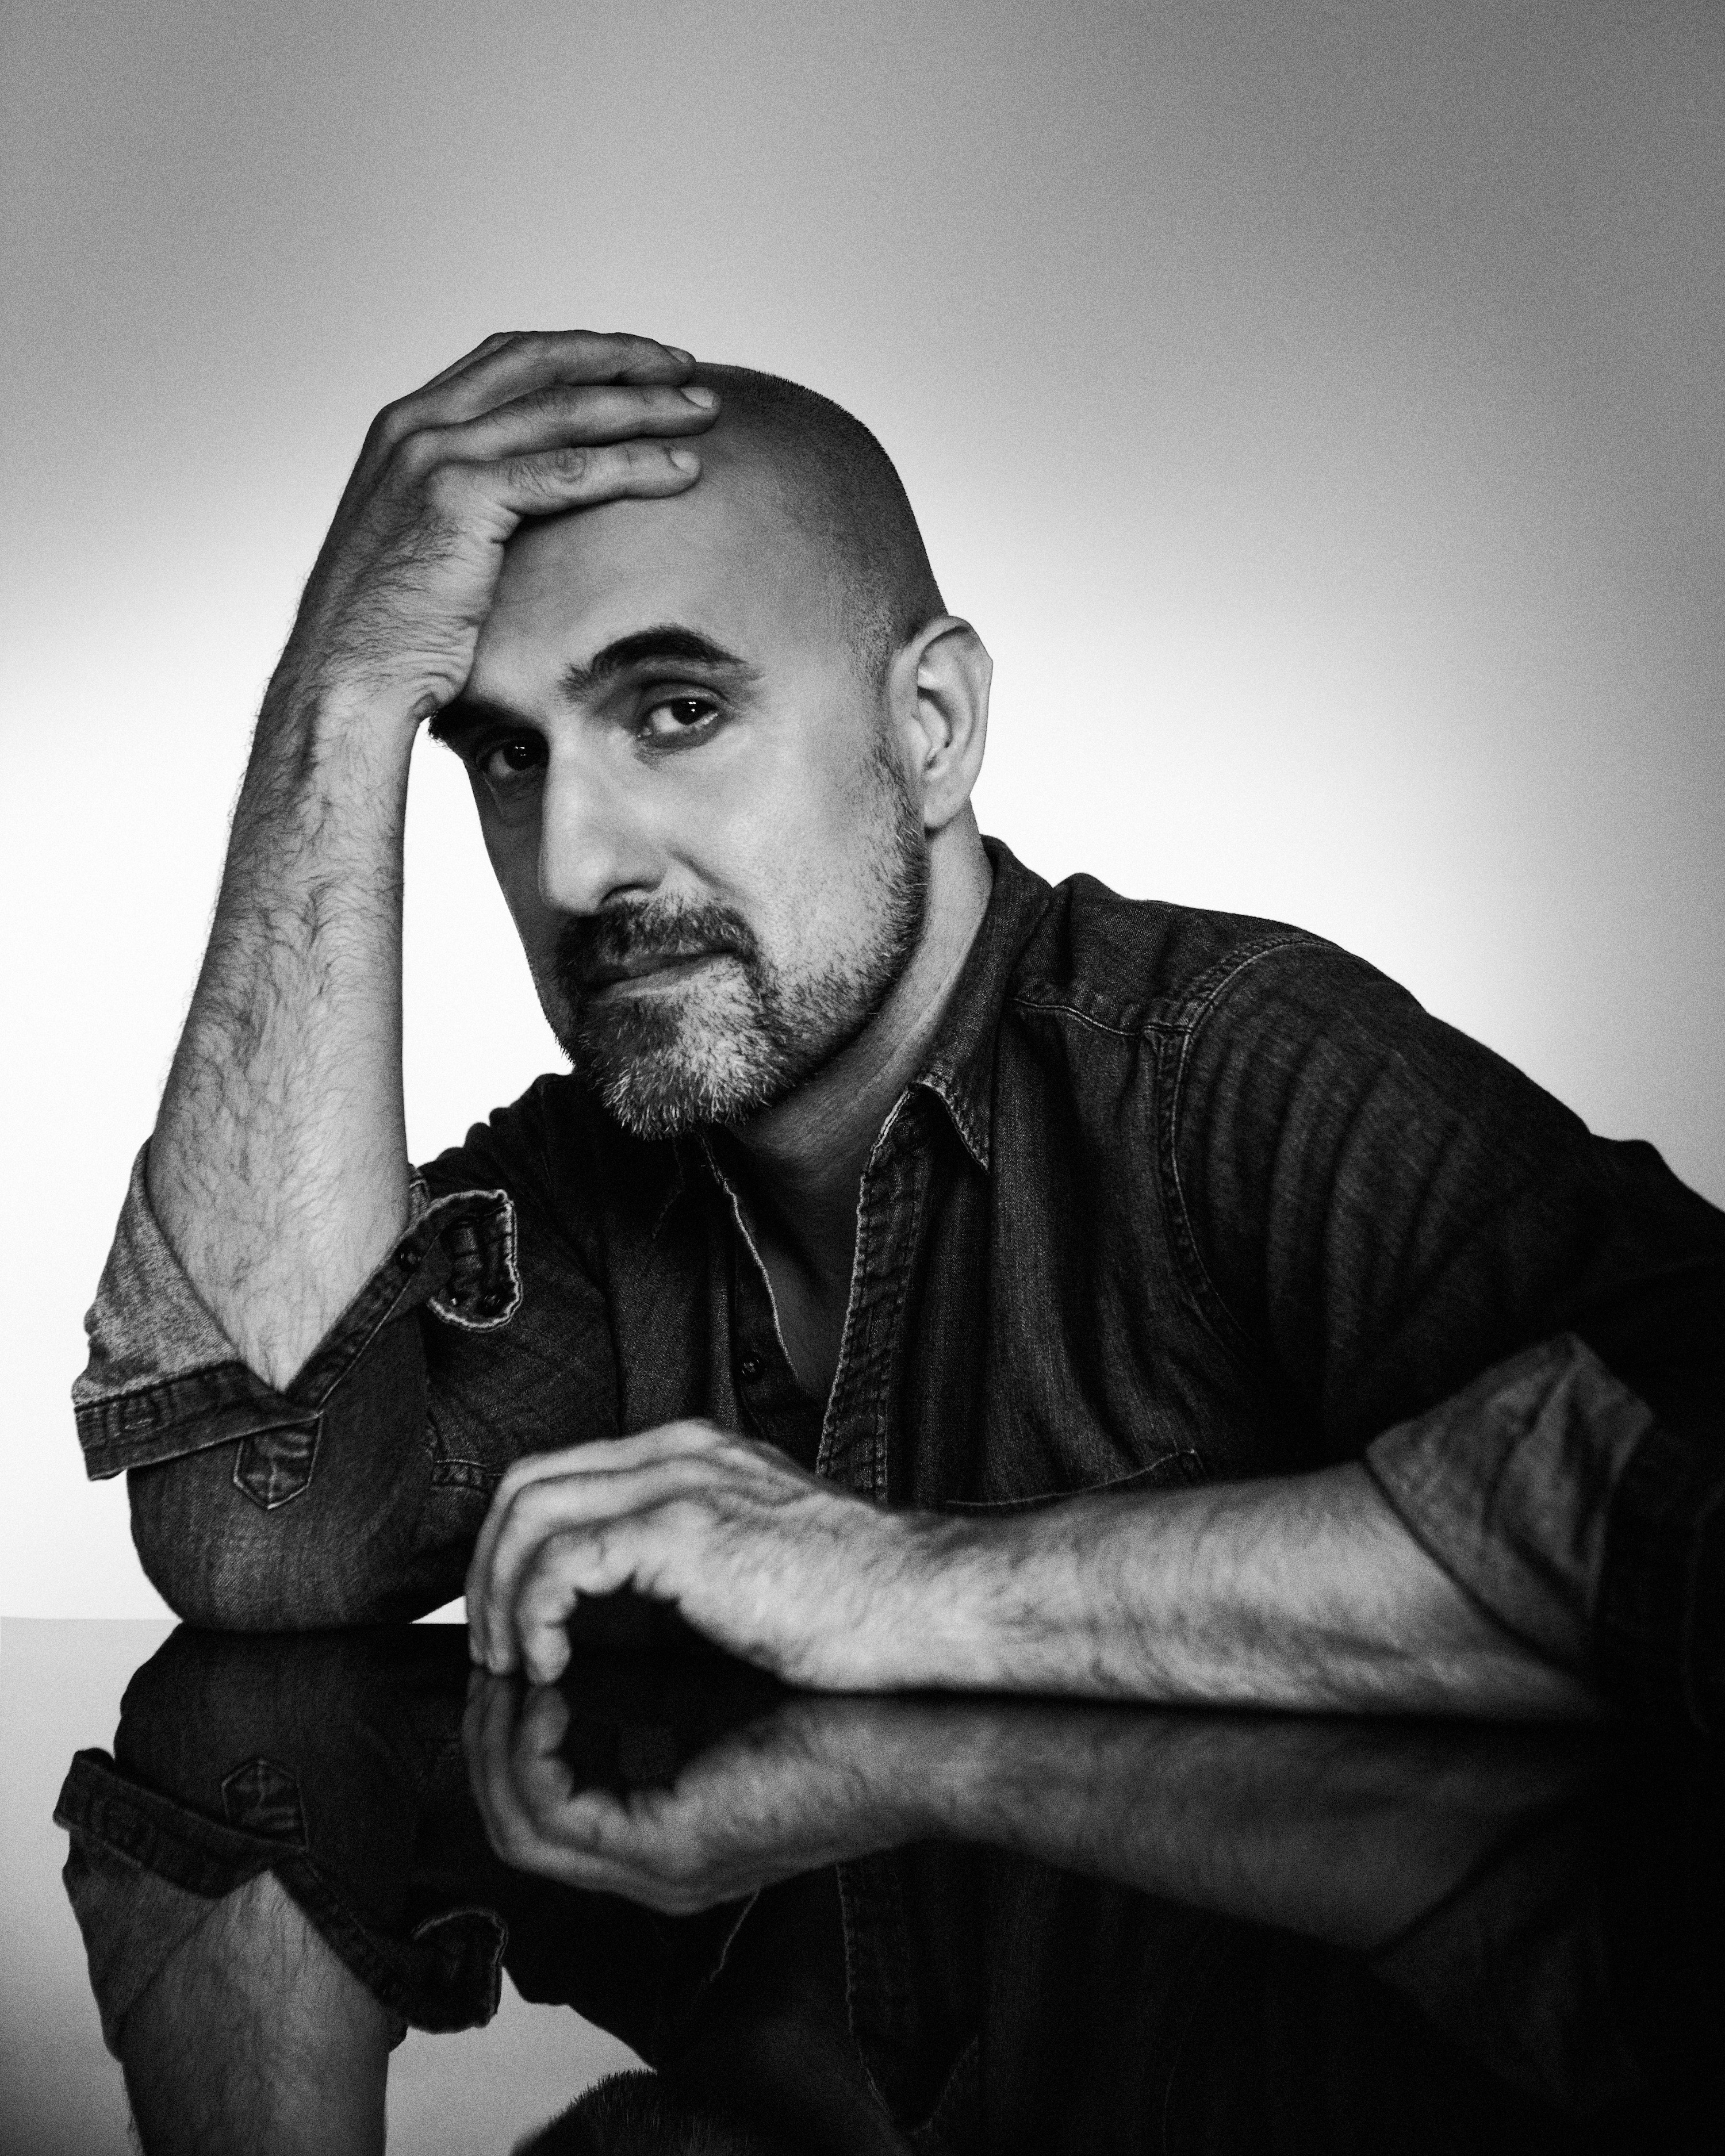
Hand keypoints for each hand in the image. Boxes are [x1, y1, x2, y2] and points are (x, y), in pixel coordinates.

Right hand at [279, 329, 719, 722]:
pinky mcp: (458, 498)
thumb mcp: (429, 547)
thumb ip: (470, 508)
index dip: (578, 353)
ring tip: (705, 412)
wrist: (346, 676)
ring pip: (563, 410)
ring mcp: (433, 455)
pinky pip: (567, 472)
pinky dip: (632, 466)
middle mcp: (416, 425)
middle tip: (685, 368)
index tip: (638, 363)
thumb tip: (529, 512)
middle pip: (539, 363)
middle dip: (620, 359)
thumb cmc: (391, 632)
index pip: (505, 360)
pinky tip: (681, 470)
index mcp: (407, 427)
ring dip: (644, 406)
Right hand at [463, 1674, 939, 1911]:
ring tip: (513, 1662)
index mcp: (667, 1819)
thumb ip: (657, 1660)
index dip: (506, 1724)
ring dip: (493, 1738)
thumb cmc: (842, 1686)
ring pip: (513, 1825)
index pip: (541, 1800)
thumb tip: (594, 1604)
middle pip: (510, 1819)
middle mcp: (653, 1855)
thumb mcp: (722, 1670)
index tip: (517, 1647)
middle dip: (483, 1730)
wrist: (920, 1723)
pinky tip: (547, 1686)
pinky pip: (547, 1817)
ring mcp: (659, 1863)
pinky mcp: (671, 1849)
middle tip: (492, 1652)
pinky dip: (527, 1749)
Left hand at [464, 1421, 959, 1689]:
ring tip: (518, 1666)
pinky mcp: (686, 1527)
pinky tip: (554, 1666)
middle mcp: (679, 1452)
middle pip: (526, 1485)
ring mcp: (681, 1481)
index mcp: (694, 1457)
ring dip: (502, 1598)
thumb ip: (679, 1571)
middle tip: (495, 1652)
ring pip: (529, 1513)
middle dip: (488, 1572)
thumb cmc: (857, 1605)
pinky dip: (537, 1615)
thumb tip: (604, 1624)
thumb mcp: (747, 1568)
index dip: (515, 1550)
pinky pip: (564, 1558)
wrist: (927, 1603)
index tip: (512, 1624)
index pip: (560, 1477)